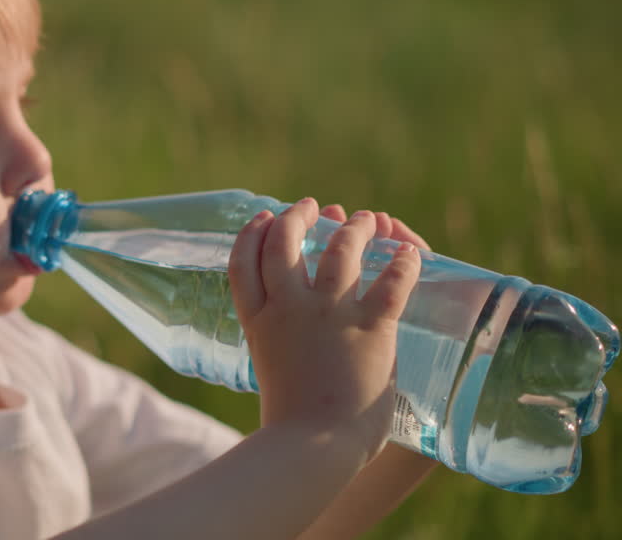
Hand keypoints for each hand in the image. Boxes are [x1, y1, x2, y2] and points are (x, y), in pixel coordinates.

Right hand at [228, 198, 422, 464]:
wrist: (313, 445)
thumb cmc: (291, 420)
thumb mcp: (269, 365)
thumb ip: (277, 338)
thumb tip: (290, 330)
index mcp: (258, 320)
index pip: (243, 261)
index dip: (251, 233)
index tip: (265, 218)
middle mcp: (288, 308)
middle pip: (285, 242)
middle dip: (298, 217)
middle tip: (312, 206)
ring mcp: (328, 315)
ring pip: (340, 250)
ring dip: (353, 229)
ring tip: (364, 220)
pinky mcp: (369, 328)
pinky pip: (390, 283)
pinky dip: (403, 263)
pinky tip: (408, 253)